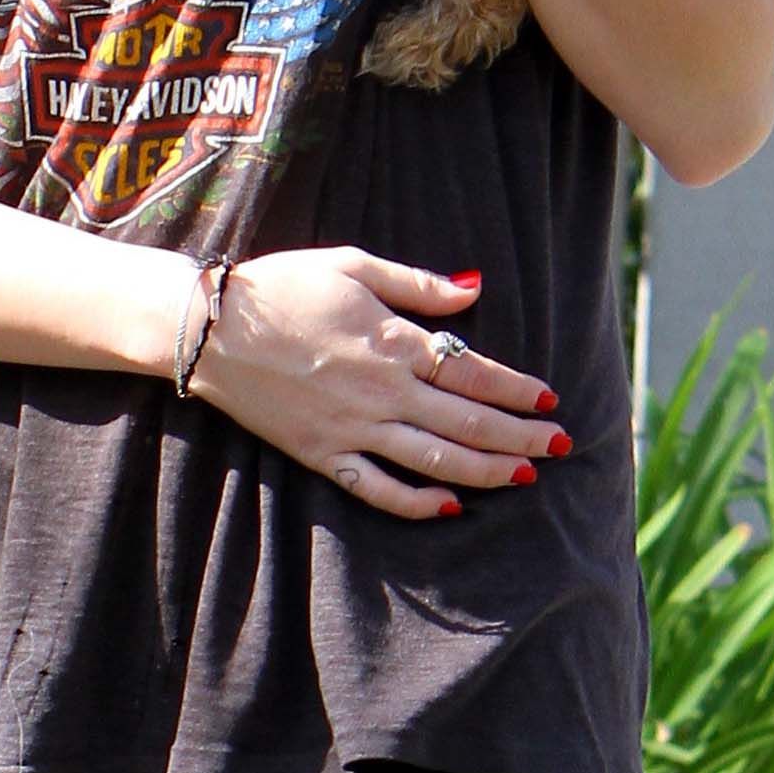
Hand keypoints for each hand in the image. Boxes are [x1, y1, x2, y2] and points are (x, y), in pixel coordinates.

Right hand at [187, 249, 565, 519]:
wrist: (214, 329)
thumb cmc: (283, 285)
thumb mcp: (351, 265)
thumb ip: (416, 283)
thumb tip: (474, 288)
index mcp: (392, 342)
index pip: (472, 370)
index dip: (516, 388)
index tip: (548, 398)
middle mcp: (382, 392)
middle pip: (468, 421)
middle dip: (521, 435)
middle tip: (560, 445)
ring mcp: (353, 429)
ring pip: (436, 460)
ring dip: (488, 471)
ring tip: (526, 475)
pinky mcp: (323, 454)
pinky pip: (378, 489)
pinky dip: (418, 502)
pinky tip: (449, 507)